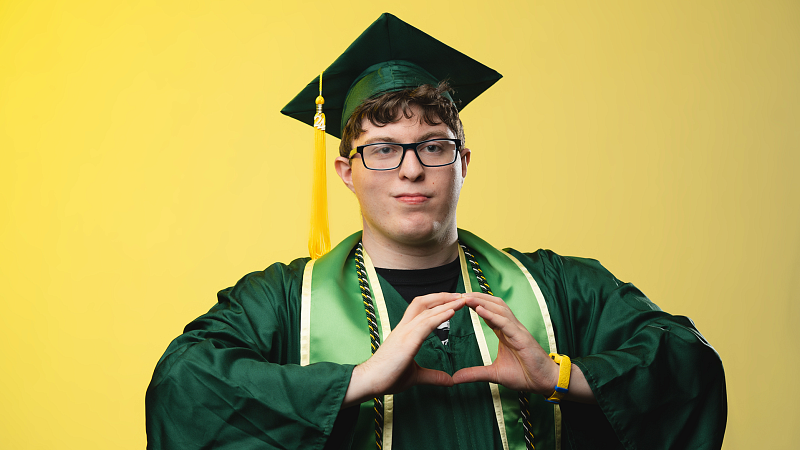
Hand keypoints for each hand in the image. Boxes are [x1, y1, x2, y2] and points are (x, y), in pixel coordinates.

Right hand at [343, 292, 465, 406]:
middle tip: (461, 295)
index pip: (421, 309)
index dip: (437, 302)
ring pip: (427, 311)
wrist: (369, 381)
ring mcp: (404, 333)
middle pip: (423, 303)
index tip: (453, 301)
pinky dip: (440, 316)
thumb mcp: (416, 376)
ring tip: (462, 300)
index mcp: (404, 332)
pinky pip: (425, 324)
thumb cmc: (387, 377)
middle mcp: (403, 328)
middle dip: (443, 297)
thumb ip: (433, 376)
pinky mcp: (406, 342)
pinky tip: (452, 312)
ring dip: (446, 304)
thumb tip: (450, 381)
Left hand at [451, 293, 559, 395]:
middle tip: (459, 294)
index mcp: (505, 332)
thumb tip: (455, 378)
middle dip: (477, 297)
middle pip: (493, 305)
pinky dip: (493, 316)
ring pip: (499, 310)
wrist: (546, 382)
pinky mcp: (522, 338)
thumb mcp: (494, 374)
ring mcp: (518, 331)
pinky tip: (480, 310)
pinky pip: (506, 323)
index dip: (475, 304)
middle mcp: (511, 328)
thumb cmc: (525, 375)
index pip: (488, 312)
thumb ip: (475, 374)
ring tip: (466, 298)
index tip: (460, 300)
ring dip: (483, 302)